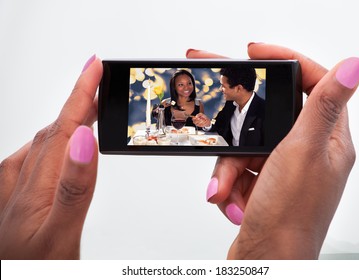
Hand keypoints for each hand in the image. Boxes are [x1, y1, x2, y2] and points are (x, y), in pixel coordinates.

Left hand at [0, 55, 101, 258]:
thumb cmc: (33, 268)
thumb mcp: (60, 235)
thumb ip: (73, 187)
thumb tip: (85, 140)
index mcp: (36, 184)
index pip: (64, 126)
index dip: (81, 93)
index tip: (95, 66)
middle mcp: (23, 180)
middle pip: (56, 128)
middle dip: (79, 98)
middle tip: (98, 77)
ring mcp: (17, 188)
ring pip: (46, 141)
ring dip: (69, 117)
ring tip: (87, 103)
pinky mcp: (18, 196)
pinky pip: (35, 157)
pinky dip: (54, 140)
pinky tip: (58, 141)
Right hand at [187, 44, 358, 258]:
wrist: (265, 262)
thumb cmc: (289, 219)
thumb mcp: (304, 154)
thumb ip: (324, 107)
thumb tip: (353, 66)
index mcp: (329, 139)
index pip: (313, 82)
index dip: (285, 61)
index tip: (255, 52)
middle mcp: (309, 151)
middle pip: (269, 117)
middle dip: (240, 132)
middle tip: (221, 129)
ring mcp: (285, 168)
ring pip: (247, 144)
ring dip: (231, 167)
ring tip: (229, 190)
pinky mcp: (265, 181)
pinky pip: (239, 165)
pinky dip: (229, 181)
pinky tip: (230, 199)